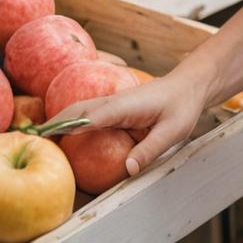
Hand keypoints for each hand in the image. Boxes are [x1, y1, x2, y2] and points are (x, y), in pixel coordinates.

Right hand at [49, 69, 207, 176]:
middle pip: (79, 109)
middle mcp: (116, 101)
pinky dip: (73, 121)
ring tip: (44, 140)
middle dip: (57, 123)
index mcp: (127, 105)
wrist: (191, 85)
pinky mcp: (114, 107)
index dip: (72, 125)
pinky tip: (64, 135)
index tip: (53, 136)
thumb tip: (128, 170)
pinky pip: (89, 113)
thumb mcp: (173, 131)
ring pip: (81, 109)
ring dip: (61, 121)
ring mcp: (114, 102)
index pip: (94, 115)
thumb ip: (150, 150)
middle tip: (38, 141)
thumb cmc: (183, 106)